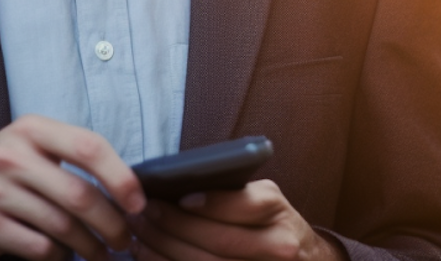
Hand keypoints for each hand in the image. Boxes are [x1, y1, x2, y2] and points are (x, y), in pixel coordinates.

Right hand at [0, 114, 145, 260]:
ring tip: (102, 254)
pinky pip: (39, 248)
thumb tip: (125, 186)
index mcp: (31, 130)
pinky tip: (66, 257)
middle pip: (80, 195)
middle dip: (112, 224)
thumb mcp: (27, 146)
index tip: (138, 202)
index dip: (121, 177)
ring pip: (63, 227)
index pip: (89, 147)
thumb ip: (68, 155)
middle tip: (126, 239)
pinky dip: (59, 257)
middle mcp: (11, 157)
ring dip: (91, 247)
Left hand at [130, 180, 341, 260]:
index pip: (243, 206)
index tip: (178, 197)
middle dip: (174, 226)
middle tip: (143, 212)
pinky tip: (147, 255)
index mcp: (276, 212)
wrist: (302, 259)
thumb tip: (179, 187)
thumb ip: (234, 193)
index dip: (209, 203)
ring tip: (138, 233)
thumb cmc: (271, 222)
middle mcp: (277, 246)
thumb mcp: (264, 199)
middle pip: (218, 240)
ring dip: (164, 250)